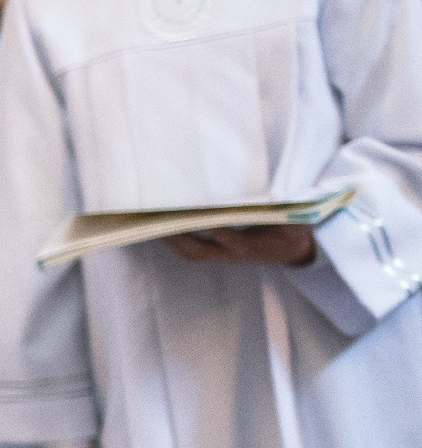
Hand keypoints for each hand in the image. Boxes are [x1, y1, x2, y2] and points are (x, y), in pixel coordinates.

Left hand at [165, 225, 315, 266]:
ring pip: (191, 251)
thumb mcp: (296, 220)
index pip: (232, 239)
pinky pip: (191, 247)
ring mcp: (223, 254)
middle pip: (199, 250)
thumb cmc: (293, 228)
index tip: (206, 218)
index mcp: (253, 246)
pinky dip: (175, 237)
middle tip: (160, 220)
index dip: (219, 231)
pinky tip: (162, 223)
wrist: (292, 248)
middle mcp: (233, 253)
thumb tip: (279, 194)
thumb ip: (286, 210)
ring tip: (151, 221)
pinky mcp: (218, 251)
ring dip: (171, 239)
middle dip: (178, 236)